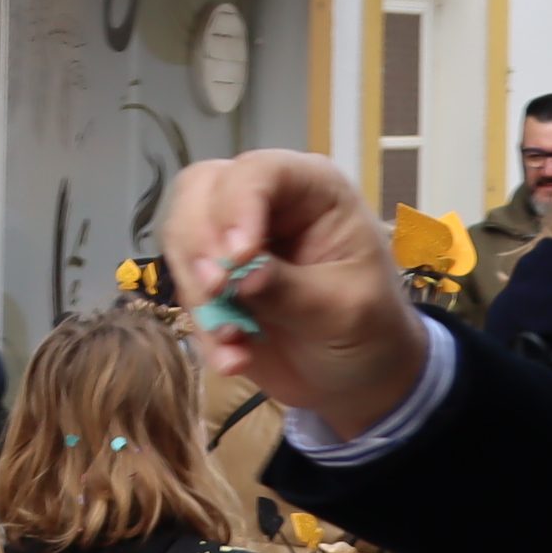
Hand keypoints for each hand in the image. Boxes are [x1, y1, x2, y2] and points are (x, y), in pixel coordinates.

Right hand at [160, 151, 421, 436]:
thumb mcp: (345, 309)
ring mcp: (231, 239)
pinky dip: (200, 327)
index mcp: (311, 190)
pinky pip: (184, 291)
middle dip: (199, 244)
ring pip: (180, 238)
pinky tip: (233, 358)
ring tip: (232, 340)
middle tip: (217, 291)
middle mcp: (265, 202)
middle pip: (200, 190)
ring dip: (197, 293)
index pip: (259, 172)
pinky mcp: (212, 281)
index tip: (238, 257)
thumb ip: (291, 288)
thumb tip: (241, 274)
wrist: (357, 380)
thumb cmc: (370, 328)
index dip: (238, 206)